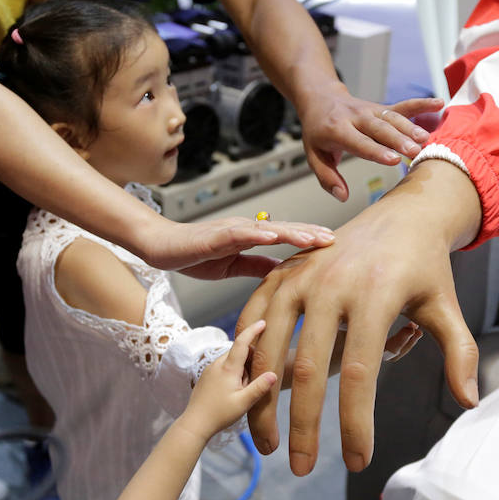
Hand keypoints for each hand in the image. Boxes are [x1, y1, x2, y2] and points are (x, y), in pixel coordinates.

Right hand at [144, 218, 335, 279]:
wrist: (163, 247)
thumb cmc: (195, 255)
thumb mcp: (233, 265)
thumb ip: (256, 265)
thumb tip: (281, 271)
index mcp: (250, 236)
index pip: (286, 237)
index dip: (309, 238)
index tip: (333, 244)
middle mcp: (245, 228)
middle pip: (284, 229)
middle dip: (310, 234)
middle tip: (335, 239)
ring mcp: (231, 229)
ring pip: (267, 229)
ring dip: (292, 233)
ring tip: (314, 238)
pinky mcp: (215, 235)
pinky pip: (239, 234)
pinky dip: (257, 234)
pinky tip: (273, 236)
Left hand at [176, 320, 277, 440]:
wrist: (194, 424)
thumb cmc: (220, 414)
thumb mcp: (243, 403)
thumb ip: (259, 388)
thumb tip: (273, 373)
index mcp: (228, 368)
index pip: (242, 342)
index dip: (253, 330)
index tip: (263, 322)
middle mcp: (217, 364)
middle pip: (239, 353)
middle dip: (250, 361)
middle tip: (252, 383)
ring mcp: (210, 369)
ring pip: (232, 361)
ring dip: (242, 370)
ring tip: (242, 391)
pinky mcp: (206, 376)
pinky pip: (224, 368)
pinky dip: (233, 374)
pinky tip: (233, 392)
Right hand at [239, 160, 481, 475]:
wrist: (399, 214)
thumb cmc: (423, 264)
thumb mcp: (445, 305)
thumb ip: (458, 352)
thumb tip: (466, 401)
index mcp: (373, 294)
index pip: (361, 371)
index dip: (356, 421)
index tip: (357, 460)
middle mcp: (330, 284)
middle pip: (308, 367)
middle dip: (303, 424)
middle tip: (302, 467)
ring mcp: (299, 276)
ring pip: (269, 346)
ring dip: (263, 397)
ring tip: (266, 442)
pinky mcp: (281, 272)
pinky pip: (253, 316)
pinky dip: (245, 354)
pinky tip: (247, 388)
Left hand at [296, 87, 443, 200]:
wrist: (320, 99)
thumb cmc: (318, 132)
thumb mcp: (314, 155)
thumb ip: (327, 177)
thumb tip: (342, 197)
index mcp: (337, 129)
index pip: (359, 142)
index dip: (377, 151)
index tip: (394, 160)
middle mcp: (356, 117)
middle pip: (380, 128)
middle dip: (398, 139)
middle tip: (415, 151)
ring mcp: (371, 110)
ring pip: (392, 117)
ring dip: (410, 127)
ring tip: (427, 139)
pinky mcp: (381, 107)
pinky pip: (402, 105)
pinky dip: (420, 104)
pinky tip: (439, 104)